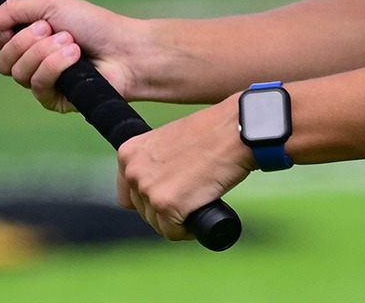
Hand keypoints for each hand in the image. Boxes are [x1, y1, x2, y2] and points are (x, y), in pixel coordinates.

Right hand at [0, 0, 148, 110]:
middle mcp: (32, 61)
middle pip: (2, 60)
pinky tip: (74, 58)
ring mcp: (43, 82)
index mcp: (29, 38)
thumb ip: (13, 11)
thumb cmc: (94, 24)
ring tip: (71, 42)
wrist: (125, 49)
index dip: (5, 31)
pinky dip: (54, 67)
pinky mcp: (55, 100)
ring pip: (18, 73)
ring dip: (44, 52)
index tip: (28, 21)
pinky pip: (37, 86)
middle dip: (25, 41)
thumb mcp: (51, 5)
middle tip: (50, 28)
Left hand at [116, 99, 254, 240]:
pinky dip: (188, 231)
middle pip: (144, 211)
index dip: (151, 200)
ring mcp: (149, 189)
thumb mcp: (171, 141)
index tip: (170, 196)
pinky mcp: (167, 205)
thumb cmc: (212, 132)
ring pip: (158, 223)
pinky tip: (201, 215)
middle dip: (166, 210)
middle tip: (191, 198)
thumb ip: (157, 161)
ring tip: (198, 203)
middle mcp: (133, 171)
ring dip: (177, 220)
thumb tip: (161, 185)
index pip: (129, 194)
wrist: (235, 130)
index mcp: (129, 152)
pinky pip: (174, 232)